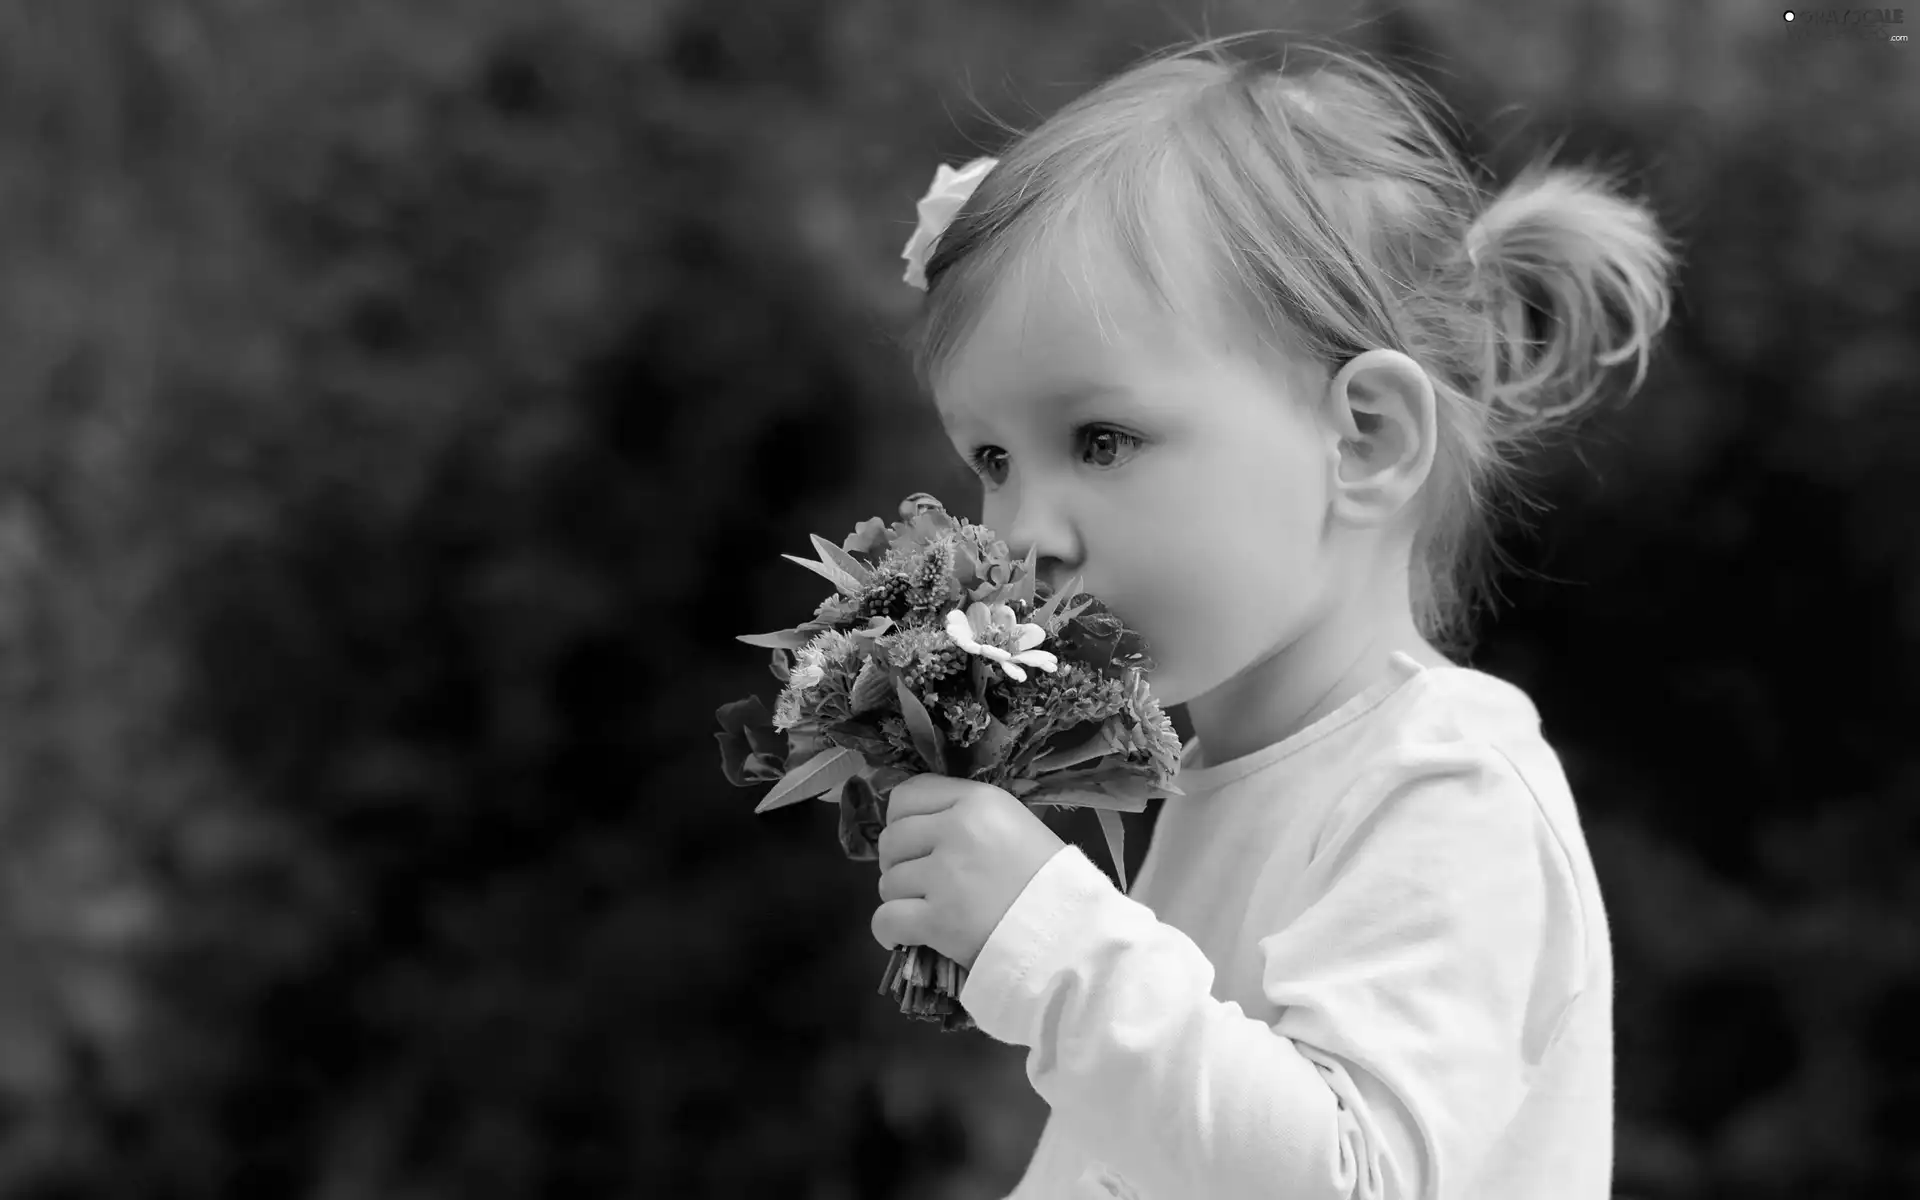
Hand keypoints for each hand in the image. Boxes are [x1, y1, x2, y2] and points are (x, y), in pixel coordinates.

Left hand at [871, 774, 1067, 971]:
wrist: (1072, 934)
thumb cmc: (1052, 881)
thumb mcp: (1016, 825)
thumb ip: (969, 817)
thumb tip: (925, 827)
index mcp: (977, 801)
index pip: (907, 795)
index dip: (902, 820)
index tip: (915, 842)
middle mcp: (955, 830)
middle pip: (892, 839)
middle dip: (899, 862)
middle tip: (920, 882)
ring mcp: (943, 876)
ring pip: (888, 882)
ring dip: (900, 898)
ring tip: (926, 910)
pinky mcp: (937, 920)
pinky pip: (885, 919)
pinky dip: (888, 930)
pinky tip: (902, 935)